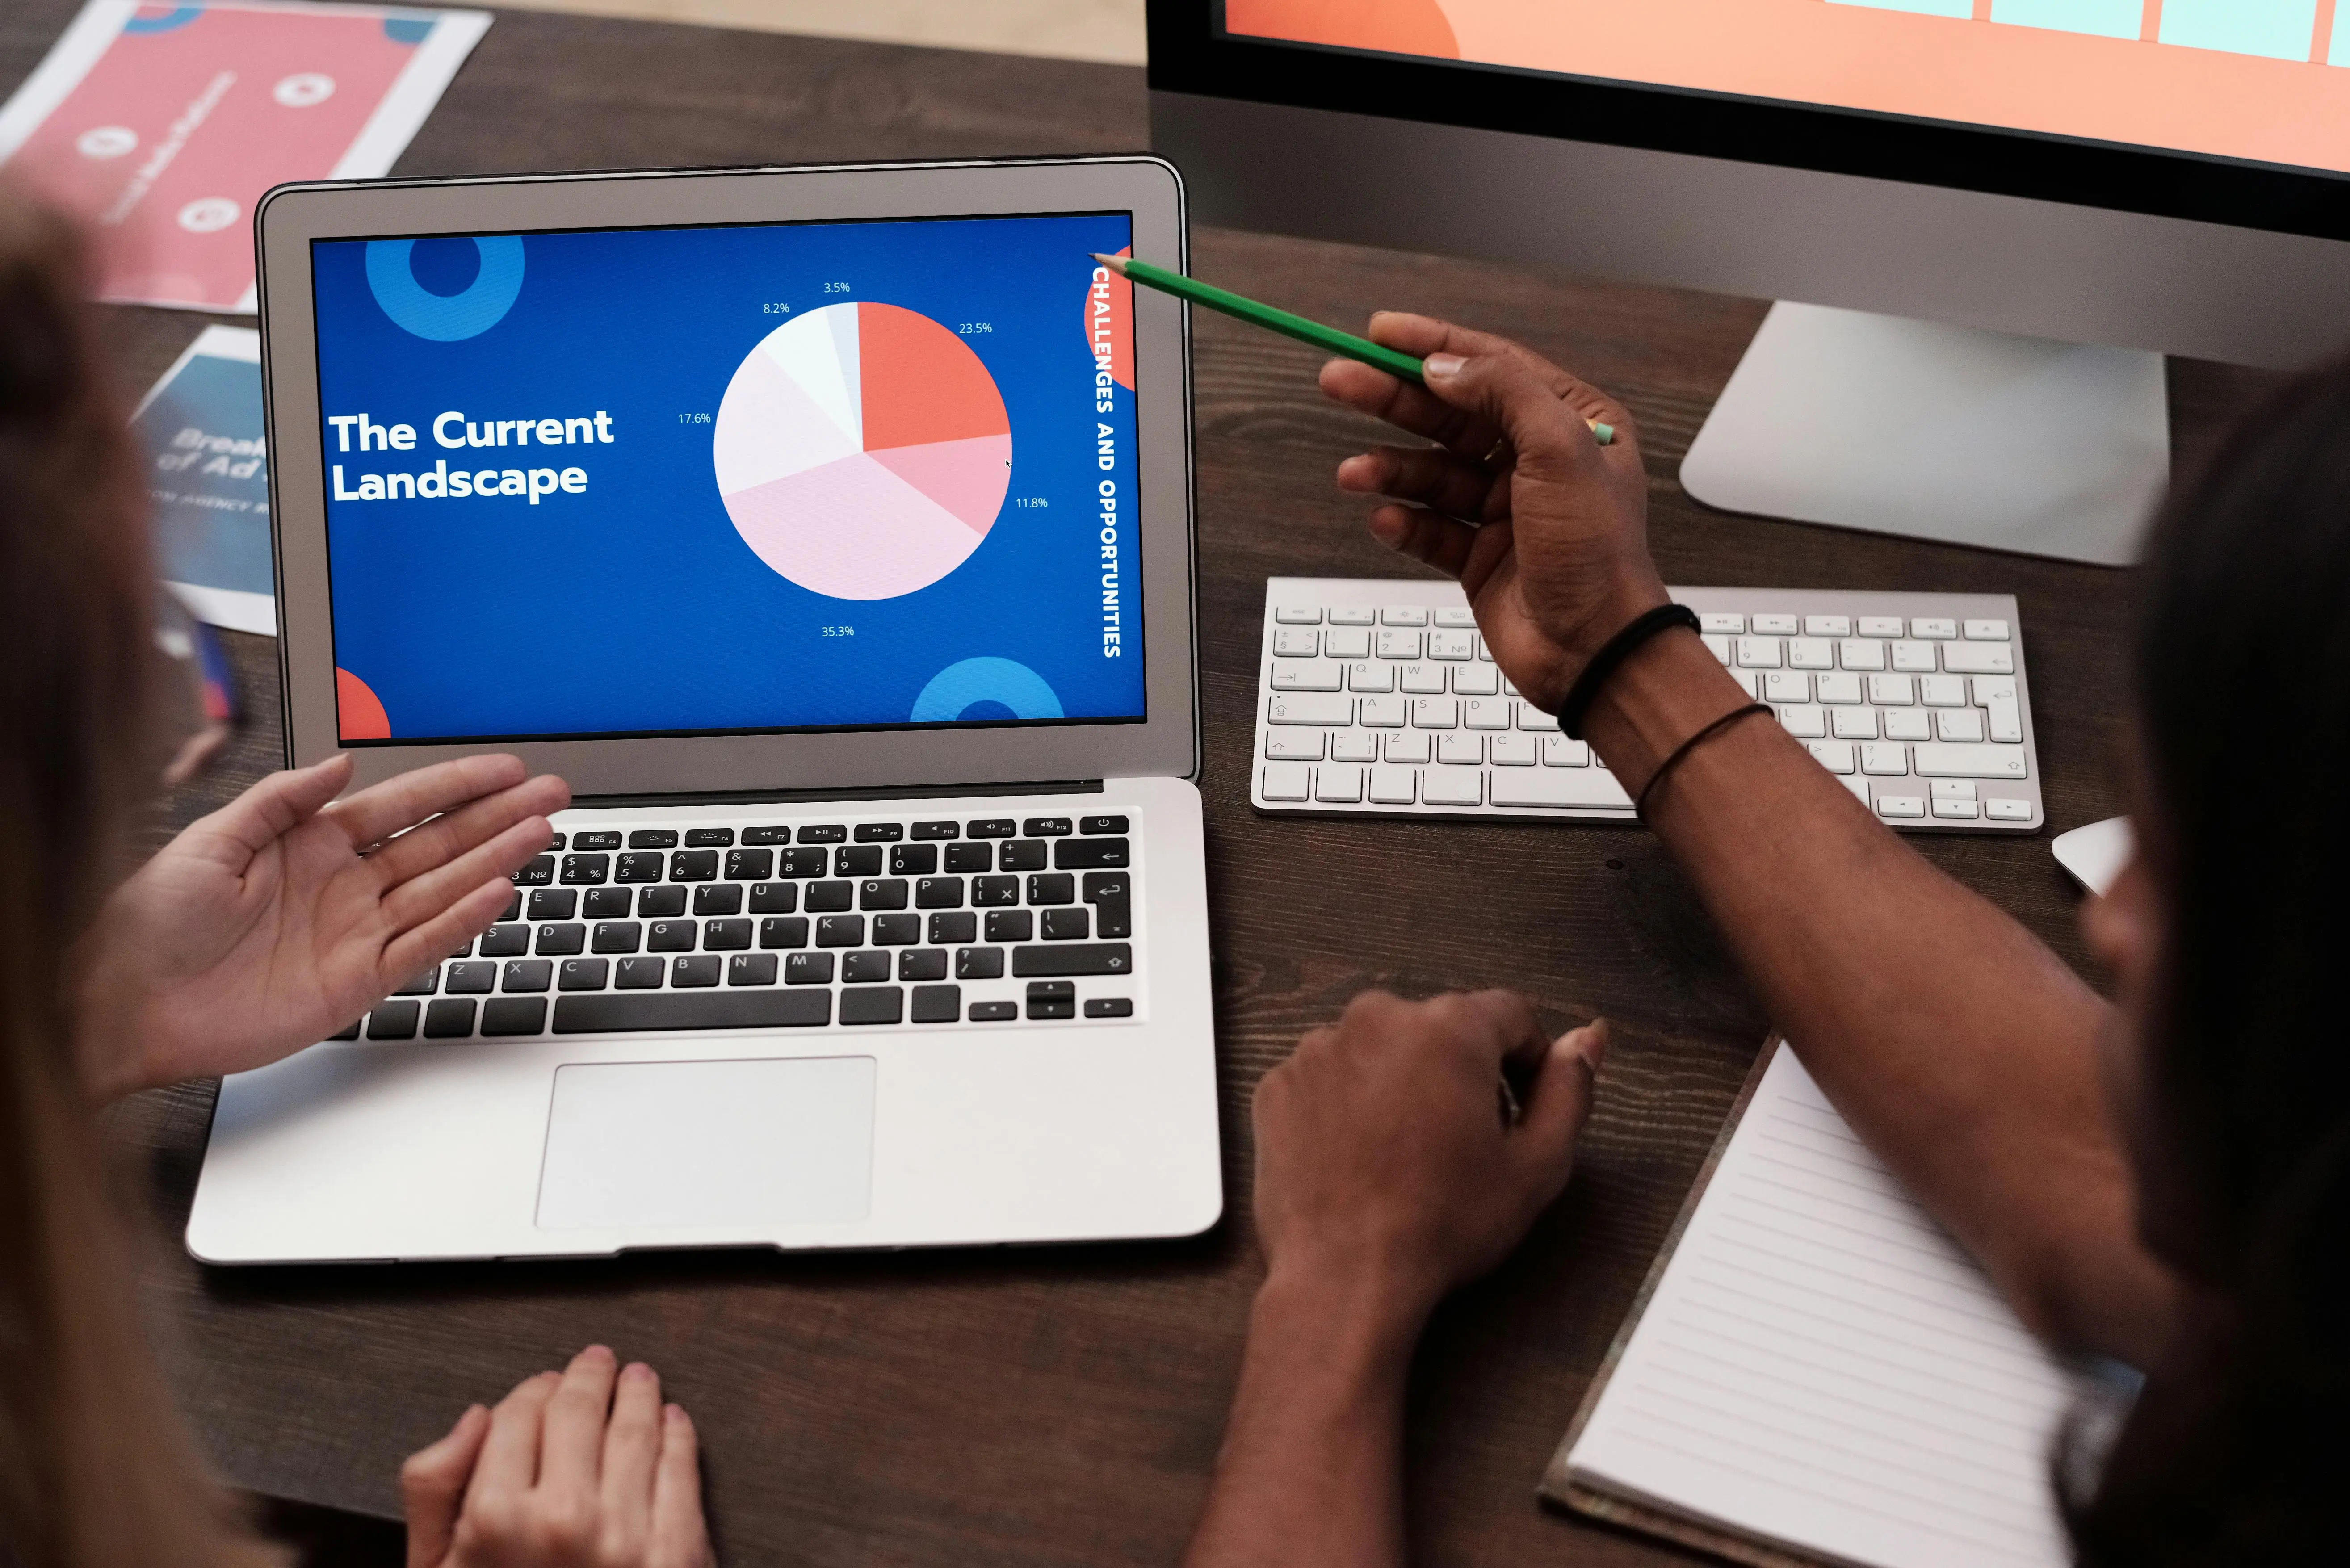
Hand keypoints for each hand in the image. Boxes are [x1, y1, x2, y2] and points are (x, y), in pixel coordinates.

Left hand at [75, 752, 567, 1097]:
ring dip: (494, 861)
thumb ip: (281, 800)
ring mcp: (356, 933)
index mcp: (311, 845)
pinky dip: (461, 922)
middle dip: (497, 817)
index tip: (504, 768)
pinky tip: (497, 894)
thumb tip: (340, 765)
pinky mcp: (358, 982)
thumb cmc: (151, 921)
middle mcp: (343, 885)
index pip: (402, 805)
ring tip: (540, 833)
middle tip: (549, 795)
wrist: (127, 1003)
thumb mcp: (211, 839)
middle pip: (438, 843)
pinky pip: (422, 946)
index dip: (456, 785)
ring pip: (443, 889)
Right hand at [402, 1346, 713, 1567]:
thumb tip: (476, 1416)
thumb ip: (434, 1490)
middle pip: (580, 1410)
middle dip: (588, 1377)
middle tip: (598, 1363)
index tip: (543, 1385)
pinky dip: (679, 1435)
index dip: (533, 1390)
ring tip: (639, 1381)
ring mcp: (627, 1535)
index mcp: (494, 1518)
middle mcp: (564, 1518)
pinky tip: (674, 1421)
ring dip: (639, 1394)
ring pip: (637, 1429)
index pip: (521, 1414)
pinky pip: (682, 1471)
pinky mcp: (679, 1553)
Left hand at [1252, 989, 1607, 1329]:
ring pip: (1381, 1051)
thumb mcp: (1536, 1166)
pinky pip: (1330, 1078)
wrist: (1345, 1278)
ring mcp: (1318, 1049)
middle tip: (1465, 1142)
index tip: (1522, 1106)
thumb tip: (1586, 1039)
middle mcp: (1377, 1019)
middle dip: (1460, 1073)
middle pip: (1440, 1029)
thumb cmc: (1441, 1225)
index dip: (1527, 1060)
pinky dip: (1348, 1106)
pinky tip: (1361, 1157)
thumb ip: (1569, 1091)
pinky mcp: (1278, 1085)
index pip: (1509, 1014)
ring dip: (1400, 1085)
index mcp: (1448, 1028)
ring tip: (1407, 1155)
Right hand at [1320, 313, 1665, 709]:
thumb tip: (1446, 365)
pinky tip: (1383, 517)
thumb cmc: (1597, 553)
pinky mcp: (1480, 556)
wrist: (1595, 651)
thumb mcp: (1562, 449)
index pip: (1492, 366)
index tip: (1380, 332)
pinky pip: (1429, 527)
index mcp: (1572, 422)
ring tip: (1353, 473)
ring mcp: (1506, 509)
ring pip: (1432, 472)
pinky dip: (1404, 521)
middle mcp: (1537, 461)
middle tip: (1339, 380)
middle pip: (1450, 414)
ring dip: (1390, 468)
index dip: (1432, 344)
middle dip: (1392, 399)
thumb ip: (1504, 393)